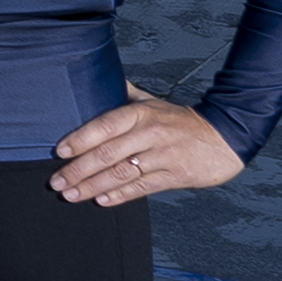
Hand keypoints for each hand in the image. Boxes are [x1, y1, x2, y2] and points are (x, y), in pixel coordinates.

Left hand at [52, 90, 244, 208]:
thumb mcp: (153, 102)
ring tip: (71, 194)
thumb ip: (124, 95)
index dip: (79, 139)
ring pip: (121, 173)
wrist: (225, 136)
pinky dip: (119, 195)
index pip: (103, 125)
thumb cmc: (181, 121)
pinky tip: (101, 201)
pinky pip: (142, 188)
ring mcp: (163, 155)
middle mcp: (150, 133)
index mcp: (140, 113)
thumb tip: (97, 79)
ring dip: (92, 186)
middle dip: (78, 170)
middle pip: (107, 153)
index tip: (60, 152)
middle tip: (57, 181)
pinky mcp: (176, 175)